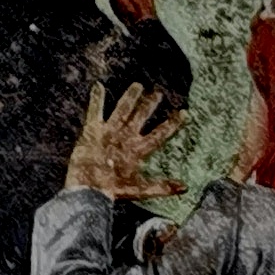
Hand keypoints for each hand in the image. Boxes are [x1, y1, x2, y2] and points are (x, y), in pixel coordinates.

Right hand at [65, 81, 185, 202]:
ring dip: (129, 98)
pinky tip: (98, 86)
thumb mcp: (141, 189)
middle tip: (158, 93)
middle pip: (141, 117)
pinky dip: (96, 99)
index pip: (159, 134)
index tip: (184, 113)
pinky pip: (96, 111)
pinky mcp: (93, 131)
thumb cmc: (113, 189)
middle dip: (149, 105)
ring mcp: (110, 133)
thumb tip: (185, 187)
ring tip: (137, 85)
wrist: (89, 187)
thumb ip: (162, 187)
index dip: (172, 124)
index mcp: (137, 151)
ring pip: (122, 110)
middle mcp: (125, 138)